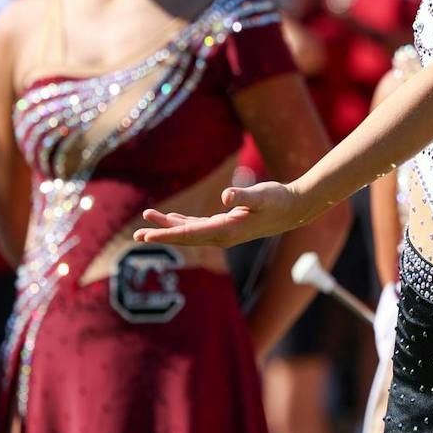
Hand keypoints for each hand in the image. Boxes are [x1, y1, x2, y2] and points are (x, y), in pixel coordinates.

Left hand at [134, 181, 306, 247]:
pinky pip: (199, 227)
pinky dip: (184, 223)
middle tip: (137, 237)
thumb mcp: (261, 194)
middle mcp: (223, 235)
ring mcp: (225, 232)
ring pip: (190, 232)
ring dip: (169, 227)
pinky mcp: (228, 225)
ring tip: (148, 223)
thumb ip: (243, 195)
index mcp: (226, 231)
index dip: (166, 234)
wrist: (294, 208)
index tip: (147, 237)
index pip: (189, 234)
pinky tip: (174, 219)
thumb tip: (226, 196)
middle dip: (161, 235)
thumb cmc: (279, 199)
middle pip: (185, 237)